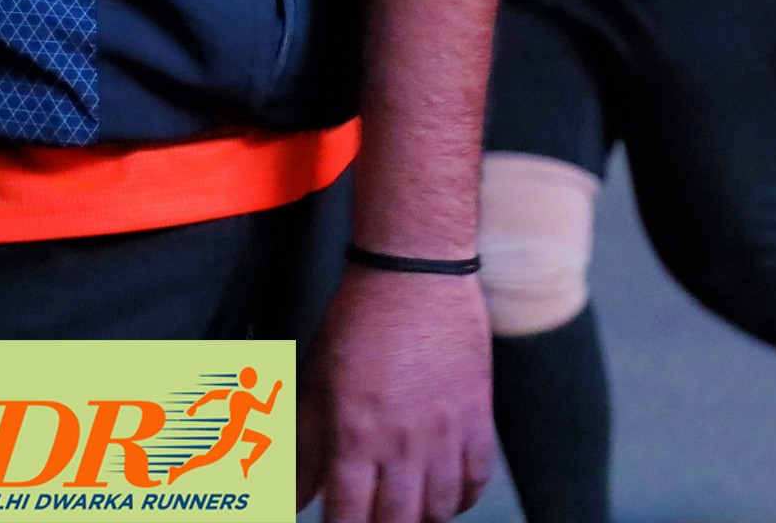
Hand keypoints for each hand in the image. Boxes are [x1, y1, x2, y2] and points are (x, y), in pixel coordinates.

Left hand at [297, 268, 494, 522]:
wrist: (416, 276)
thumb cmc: (360, 325)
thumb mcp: (317, 386)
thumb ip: (306, 450)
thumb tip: (298, 498)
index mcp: (354, 437)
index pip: (347, 518)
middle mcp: (402, 442)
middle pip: (397, 521)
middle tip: (374, 518)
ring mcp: (446, 430)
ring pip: (441, 507)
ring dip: (422, 518)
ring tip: (408, 511)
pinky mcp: (478, 413)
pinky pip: (477, 475)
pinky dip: (464, 496)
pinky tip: (447, 494)